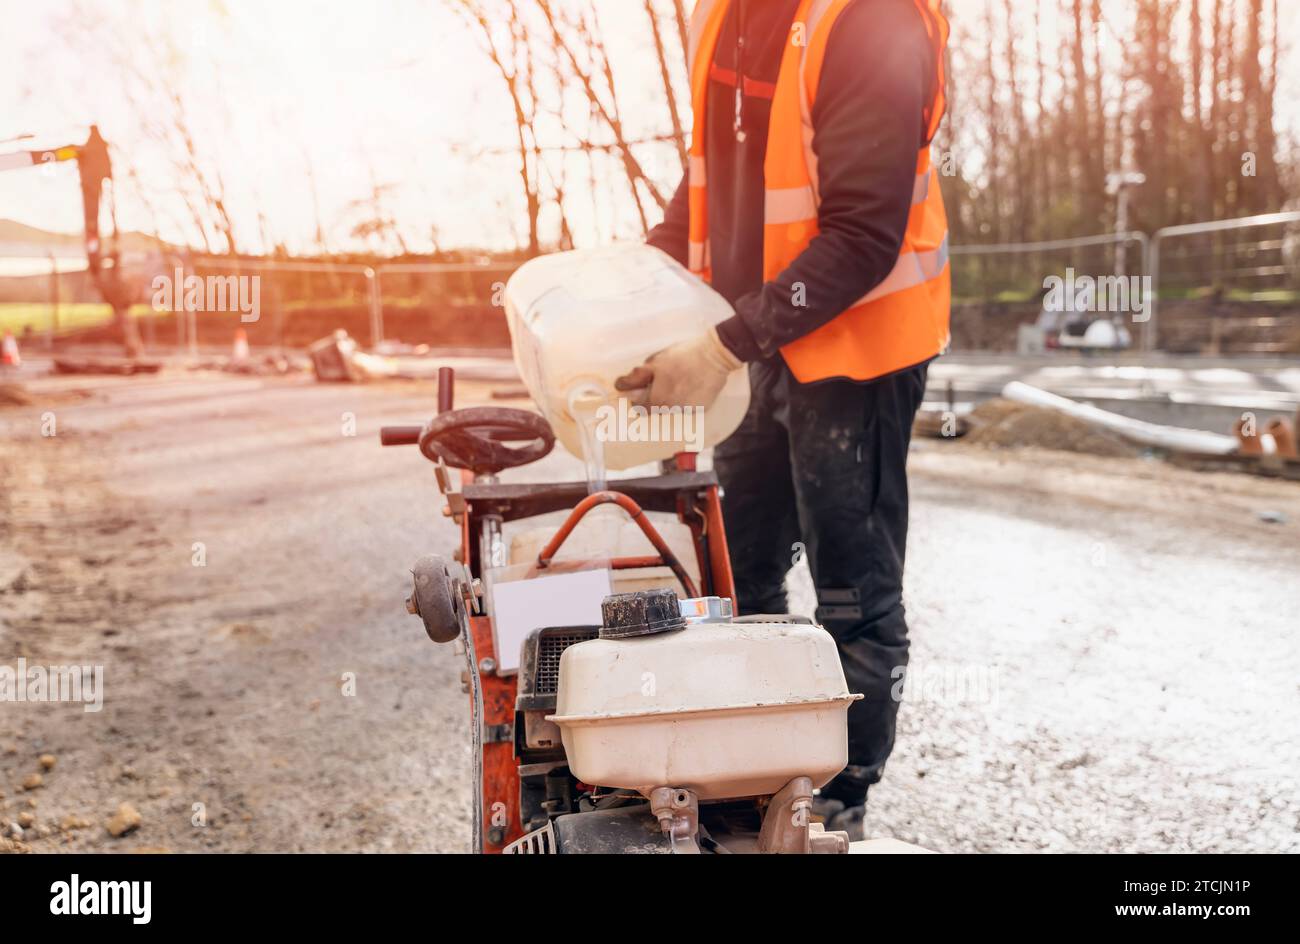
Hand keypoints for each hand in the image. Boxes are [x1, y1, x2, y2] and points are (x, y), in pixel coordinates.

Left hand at [614, 326, 742, 411]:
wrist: (715, 356)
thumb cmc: (683, 357)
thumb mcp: (656, 362)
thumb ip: (637, 377)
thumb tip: (622, 385)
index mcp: (657, 399)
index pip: (639, 409)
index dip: (637, 399)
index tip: (640, 390)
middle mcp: (671, 409)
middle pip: (656, 409)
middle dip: (654, 398)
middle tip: (661, 382)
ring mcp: (687, 410)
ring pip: (671, 408)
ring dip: (670, 398)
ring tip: (679, 381)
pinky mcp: (701, 409)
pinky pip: (687, 407)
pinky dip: (686, 399)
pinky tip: (691, 385)